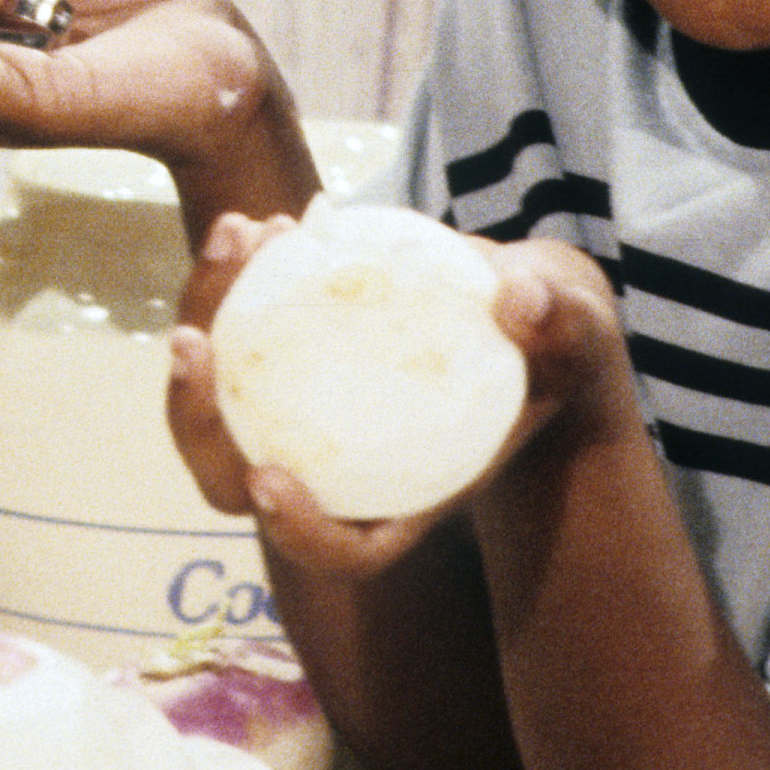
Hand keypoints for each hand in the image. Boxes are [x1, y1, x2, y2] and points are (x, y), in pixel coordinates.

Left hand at [165, 213, 629, 557]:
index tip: (266, 477)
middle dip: (193, 418)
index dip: (296, 531)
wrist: (517, 308)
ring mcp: (298, 415)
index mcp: (405, 499)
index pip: (344, 548)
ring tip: (237, 235)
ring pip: (216, 396)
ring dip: (205, 316)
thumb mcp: (576, 335)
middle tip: (196, 341)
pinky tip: (257, 221)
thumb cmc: (553, 342)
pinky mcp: (282, 359)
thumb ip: (559, 325)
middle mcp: (336, 469)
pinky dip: (235, 279)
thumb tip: (519, 301)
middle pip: (235, 476)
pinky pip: (234, 332)